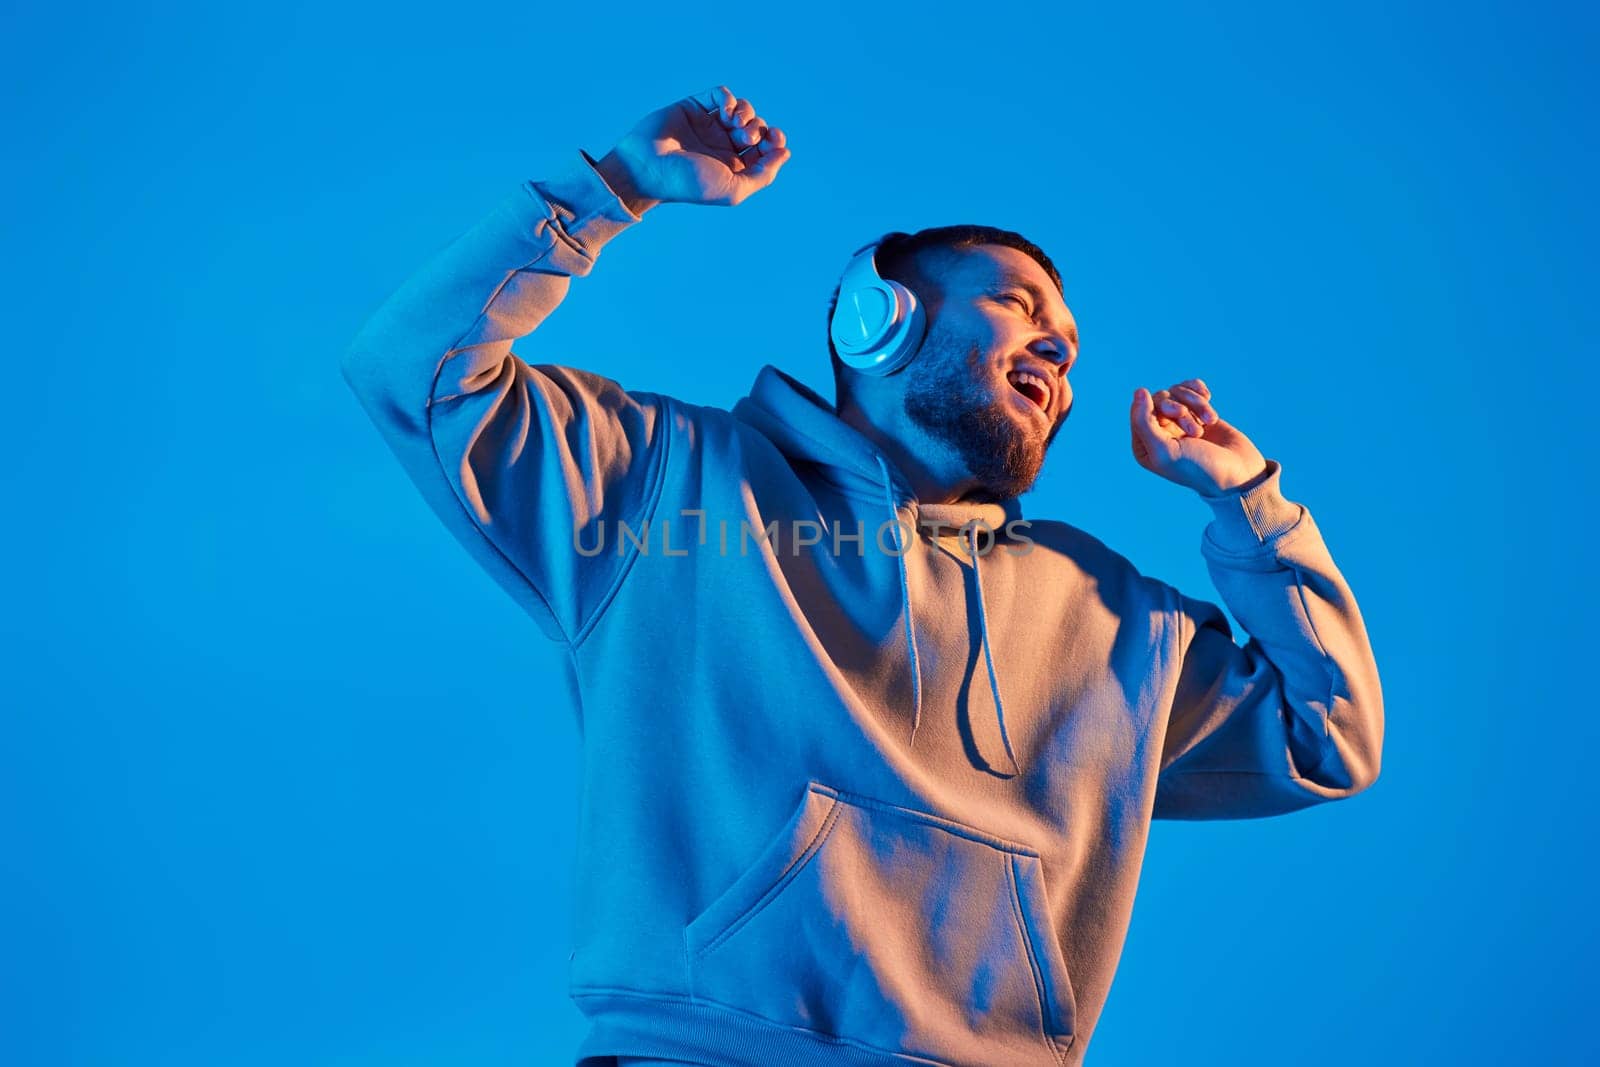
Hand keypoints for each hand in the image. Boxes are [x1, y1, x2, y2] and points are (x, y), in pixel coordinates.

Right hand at [594, 85, 790, 210]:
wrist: (648, 168)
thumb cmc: (689, 184)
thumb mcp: (733, 190)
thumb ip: (763, 175)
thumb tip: (785, 153)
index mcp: (734, 167)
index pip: (765, 149)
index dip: (775, 142)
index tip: (775, 141)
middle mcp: (723, 146)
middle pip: (756, 127)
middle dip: (758, 129)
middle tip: (745, 137)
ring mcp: (709, 125)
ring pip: (742, 109)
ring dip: (746, 112)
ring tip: (734, 123)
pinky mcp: (694, 107)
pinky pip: (720, 94)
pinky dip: (728, 98)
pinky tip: (725, 110)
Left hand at [1129, 378, 1267, 495]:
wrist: (1238, 473)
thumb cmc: (1199, 467)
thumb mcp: (1164, 450)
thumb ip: (1143, 421)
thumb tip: (1139, 390)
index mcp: (1144, 445)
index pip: (1141, 409)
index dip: (1162, 406)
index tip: (1181, 414)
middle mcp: (1158, 433)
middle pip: (1160, 398)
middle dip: (1181, 407)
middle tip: (1197, 430)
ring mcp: (1178, 423)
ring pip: (1177, 392)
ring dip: (1195, 402)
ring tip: (1210, 420)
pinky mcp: (1197, 414)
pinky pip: (1190, 390)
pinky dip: (1199, 393)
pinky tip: (1209, 399)